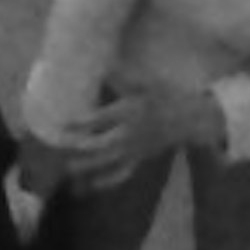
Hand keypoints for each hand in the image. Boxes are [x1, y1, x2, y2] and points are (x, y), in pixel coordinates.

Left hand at [56, 89, 213, 187]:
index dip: (81, 122)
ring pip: (109, 163)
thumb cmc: (164, 97)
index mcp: (130, 112)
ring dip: (88, 167)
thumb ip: (120, 75)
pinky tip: (90, 186)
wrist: (189, 119)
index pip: (101, 119)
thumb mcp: (143, 82)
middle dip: (80, 148)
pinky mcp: (140, 159)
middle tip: (59, 148)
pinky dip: (106, 181)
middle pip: (102, 145)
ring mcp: (135, 150)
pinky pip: (122, 174)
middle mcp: (130, 134)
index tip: (63, 124)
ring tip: (67, 170)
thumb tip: (100, 64)